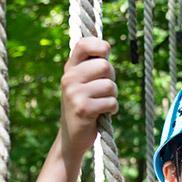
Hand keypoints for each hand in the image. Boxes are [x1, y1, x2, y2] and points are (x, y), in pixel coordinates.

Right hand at [59, 37, 117, 155]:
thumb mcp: (82, 83)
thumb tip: (106, 46)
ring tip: (102, 103)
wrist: (72, 137)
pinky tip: (103, 113)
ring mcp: (74, 93)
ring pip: (110, 85)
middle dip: (111, 78)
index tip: (106, 54)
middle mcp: (69, 78)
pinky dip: (112, 109)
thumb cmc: (84, 105)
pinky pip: (111, 102)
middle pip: (105, 66)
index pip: (84, 44)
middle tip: (104, 90)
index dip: (101, 46)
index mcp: (69, 69)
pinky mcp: (84, 109)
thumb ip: (92, 66)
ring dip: (113, 96)